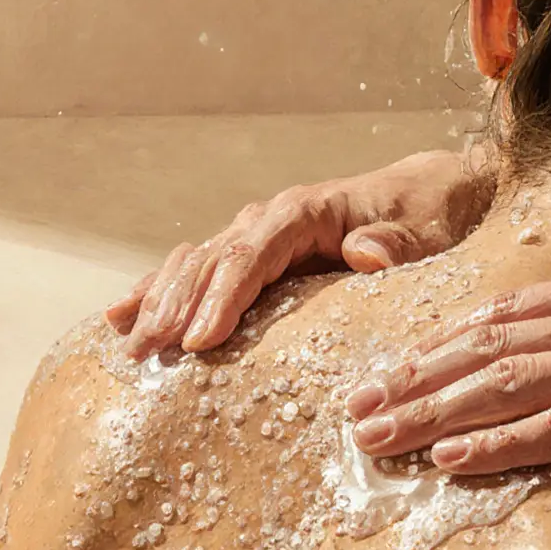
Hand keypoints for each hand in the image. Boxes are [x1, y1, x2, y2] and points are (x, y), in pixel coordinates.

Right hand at [106, 150, 494, 359]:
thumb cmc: (428, 217)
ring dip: (159, 304)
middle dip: (174, 307)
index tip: (199, 342)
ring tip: (127, 346)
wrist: (430, 194)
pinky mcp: (252, 259)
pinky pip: (197, 273)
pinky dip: (159, 293)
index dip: (222, 297)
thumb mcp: (426, 232)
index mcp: (307, 213)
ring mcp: (256, 237)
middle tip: (146, 354)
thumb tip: (362, 253)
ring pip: (194, 265)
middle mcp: (271, 220)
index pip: (252, 253)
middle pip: (211, 261)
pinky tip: (120, 316)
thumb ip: (395, 243)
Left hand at [346, 258, 550, 481]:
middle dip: (411, 378)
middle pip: (484, 347)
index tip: (392, 366)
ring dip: (430, 411)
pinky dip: (495, 443)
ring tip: (375, 434)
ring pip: (504, 385)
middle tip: (354, 405)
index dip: (436, 343)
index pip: (501, 315)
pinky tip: (449, 458)